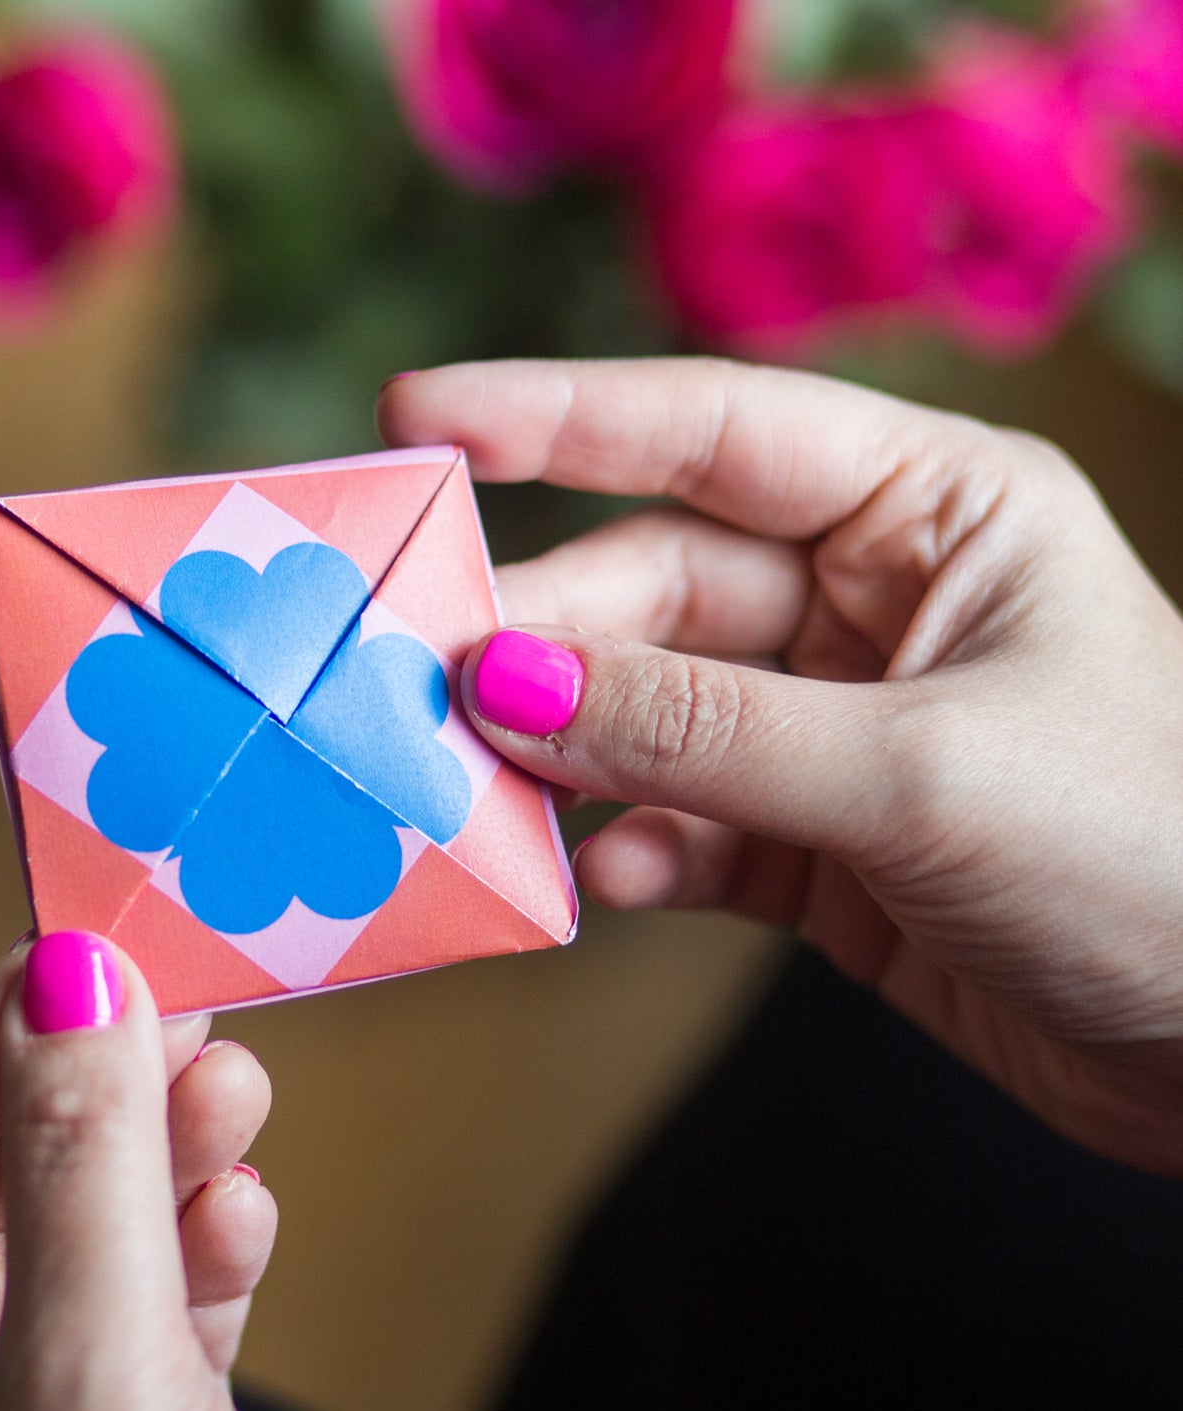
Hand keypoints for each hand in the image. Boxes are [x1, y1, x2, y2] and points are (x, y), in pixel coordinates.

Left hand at [0, 932, 275, 1410]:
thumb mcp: (89, 1377)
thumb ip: (78, 1174)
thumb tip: (77, 982)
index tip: (64, 973)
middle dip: (85, 1095)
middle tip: (166, 1005)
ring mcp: (24, 1410)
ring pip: (77, 1227)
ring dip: (167, 1150)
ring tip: (230, 1089)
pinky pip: (151, 1291)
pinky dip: (204, 1237)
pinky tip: (241, 1206)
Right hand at [380, 358, 1182, 1175]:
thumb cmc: (1149, 854)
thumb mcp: (918, 775)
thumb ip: (706, 731)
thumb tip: (511, 684)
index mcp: (930, 512)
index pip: (715, 431)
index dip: (557, 415)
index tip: (420, 411)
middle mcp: (867, 601)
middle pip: (655, 589)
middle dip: (545, 637)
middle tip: (422, 681)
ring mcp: (830, 725)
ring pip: (649, 713)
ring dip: (567, 756)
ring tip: (478, 791)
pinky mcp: (812, 840)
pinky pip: (683, 823)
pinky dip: (635, 850)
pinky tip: (605, 880)